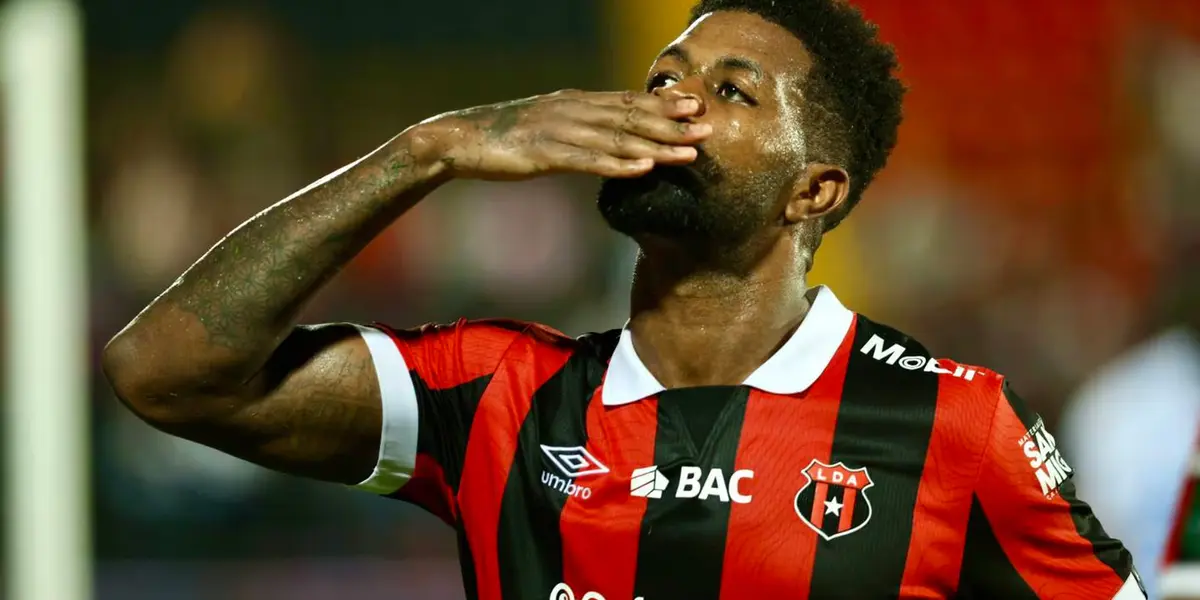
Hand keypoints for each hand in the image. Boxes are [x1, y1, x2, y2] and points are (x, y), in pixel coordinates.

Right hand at [422, 89, 711, 179]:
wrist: (458, 140)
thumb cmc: (501, 139)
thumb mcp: (546, 126)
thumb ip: (577, 127)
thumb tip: (607, 136)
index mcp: (574, 102)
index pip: (627, 100)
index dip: (663, 102)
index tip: (697, 105)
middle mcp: (572, 110)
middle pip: (631, 116)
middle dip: (672, 123)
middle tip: (709, 126)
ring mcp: (558, 131)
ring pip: (617, 139)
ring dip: (656, 146)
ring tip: (688, 152)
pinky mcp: (543, 155)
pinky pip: (588, 161)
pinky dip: (618, 164)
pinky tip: (642, 169)